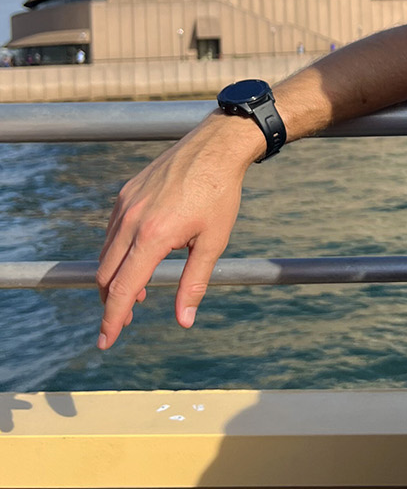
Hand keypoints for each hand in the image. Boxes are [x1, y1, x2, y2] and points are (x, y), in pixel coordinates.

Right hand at [96, 113, 262, 349]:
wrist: (215, 147)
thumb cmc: (219, 194)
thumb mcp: (213, 242)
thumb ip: (194, 282)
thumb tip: (184, 320)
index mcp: (152, 236)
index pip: (122, 288)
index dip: (112, 319)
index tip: (106, 341)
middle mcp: (130, 220)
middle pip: (105, 274)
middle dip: (110, 303)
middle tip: (126, 321)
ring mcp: (125, 205)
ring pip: (106, 253)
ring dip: (114, 278)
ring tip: (136, 295)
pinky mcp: (125, 193)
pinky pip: (112, 232)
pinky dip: (118, 253)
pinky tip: (138, 259)